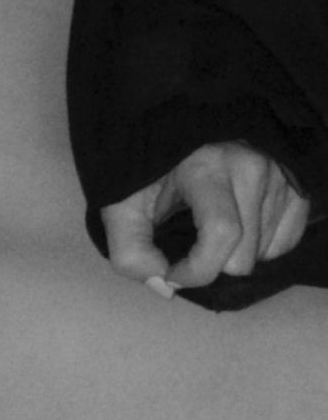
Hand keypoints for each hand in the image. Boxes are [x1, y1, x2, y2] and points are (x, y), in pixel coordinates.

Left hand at [101, 142, 309, 293]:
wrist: (183, 133)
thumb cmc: (154, 171)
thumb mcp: (125, 205)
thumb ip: (130, 251)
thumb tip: (165, 287)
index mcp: (206, 167)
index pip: (222, 234)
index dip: (196, 270)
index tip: (173, 273)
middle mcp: (250, 168)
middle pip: (243, 257)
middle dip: (211, 265)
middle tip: (191, 242)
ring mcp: (278, 176)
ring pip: (265, 255)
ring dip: (235, 256)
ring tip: (212, 225)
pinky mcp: (295, 186)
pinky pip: (285, 243)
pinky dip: (261, 248)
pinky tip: (238, 225)